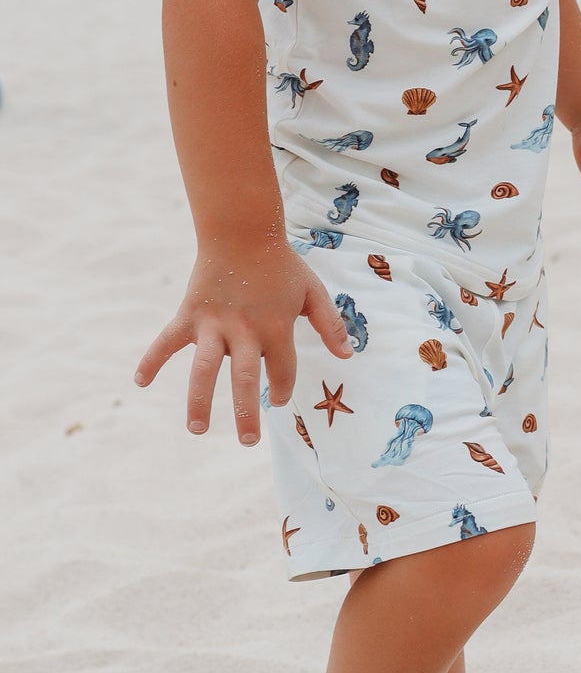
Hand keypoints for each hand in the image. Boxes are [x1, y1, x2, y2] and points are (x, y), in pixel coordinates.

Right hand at [134, 237, 352, 445]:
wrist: (243, 231)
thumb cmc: (281, 264)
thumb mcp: (313, 292)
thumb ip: (330, 324)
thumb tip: (347, 356)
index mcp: (276, 328)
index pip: (281, 371)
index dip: (281, 388)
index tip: (276, 399)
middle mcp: (245, 331)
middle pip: (244, 380)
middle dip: (246, 413)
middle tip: (248, 441)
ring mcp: (214, 324)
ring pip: (204, 370)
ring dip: (199, 401)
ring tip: (197, 429)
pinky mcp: (189, 315)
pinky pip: (166, 341)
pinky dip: (151, 360)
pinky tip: (140, 382)